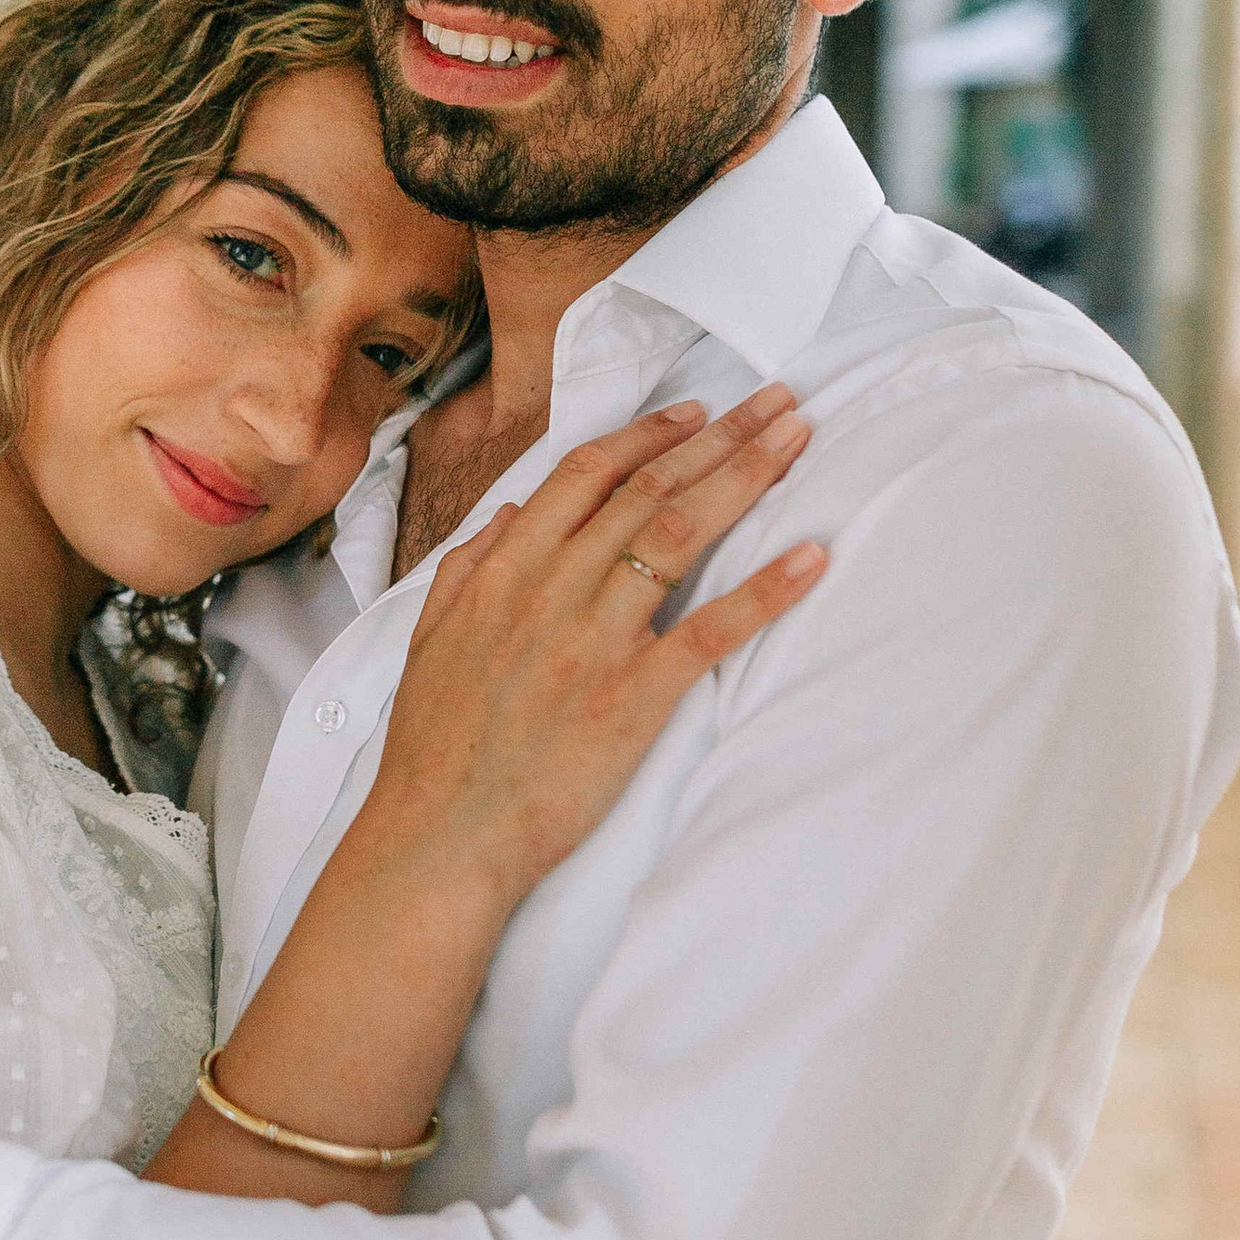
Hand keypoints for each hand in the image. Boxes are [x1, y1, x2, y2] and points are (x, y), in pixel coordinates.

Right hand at [361, 387, 823, 917]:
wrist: (439, 836)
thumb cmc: (433, 751)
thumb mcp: (429, 641)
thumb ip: (467, 569)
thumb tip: (510, 514)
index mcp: (504, 572)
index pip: (585, 475)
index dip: (648, 435)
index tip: (696, 411)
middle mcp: (551, 590)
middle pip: (648, 490)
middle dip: (721, 437)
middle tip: (778, 402)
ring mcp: (594, 641)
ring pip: (680, 535)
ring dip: (747, 477)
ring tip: (798, 440)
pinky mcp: (632, 699)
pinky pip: (710, 631)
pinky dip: (765, 589)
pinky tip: (810, 556)